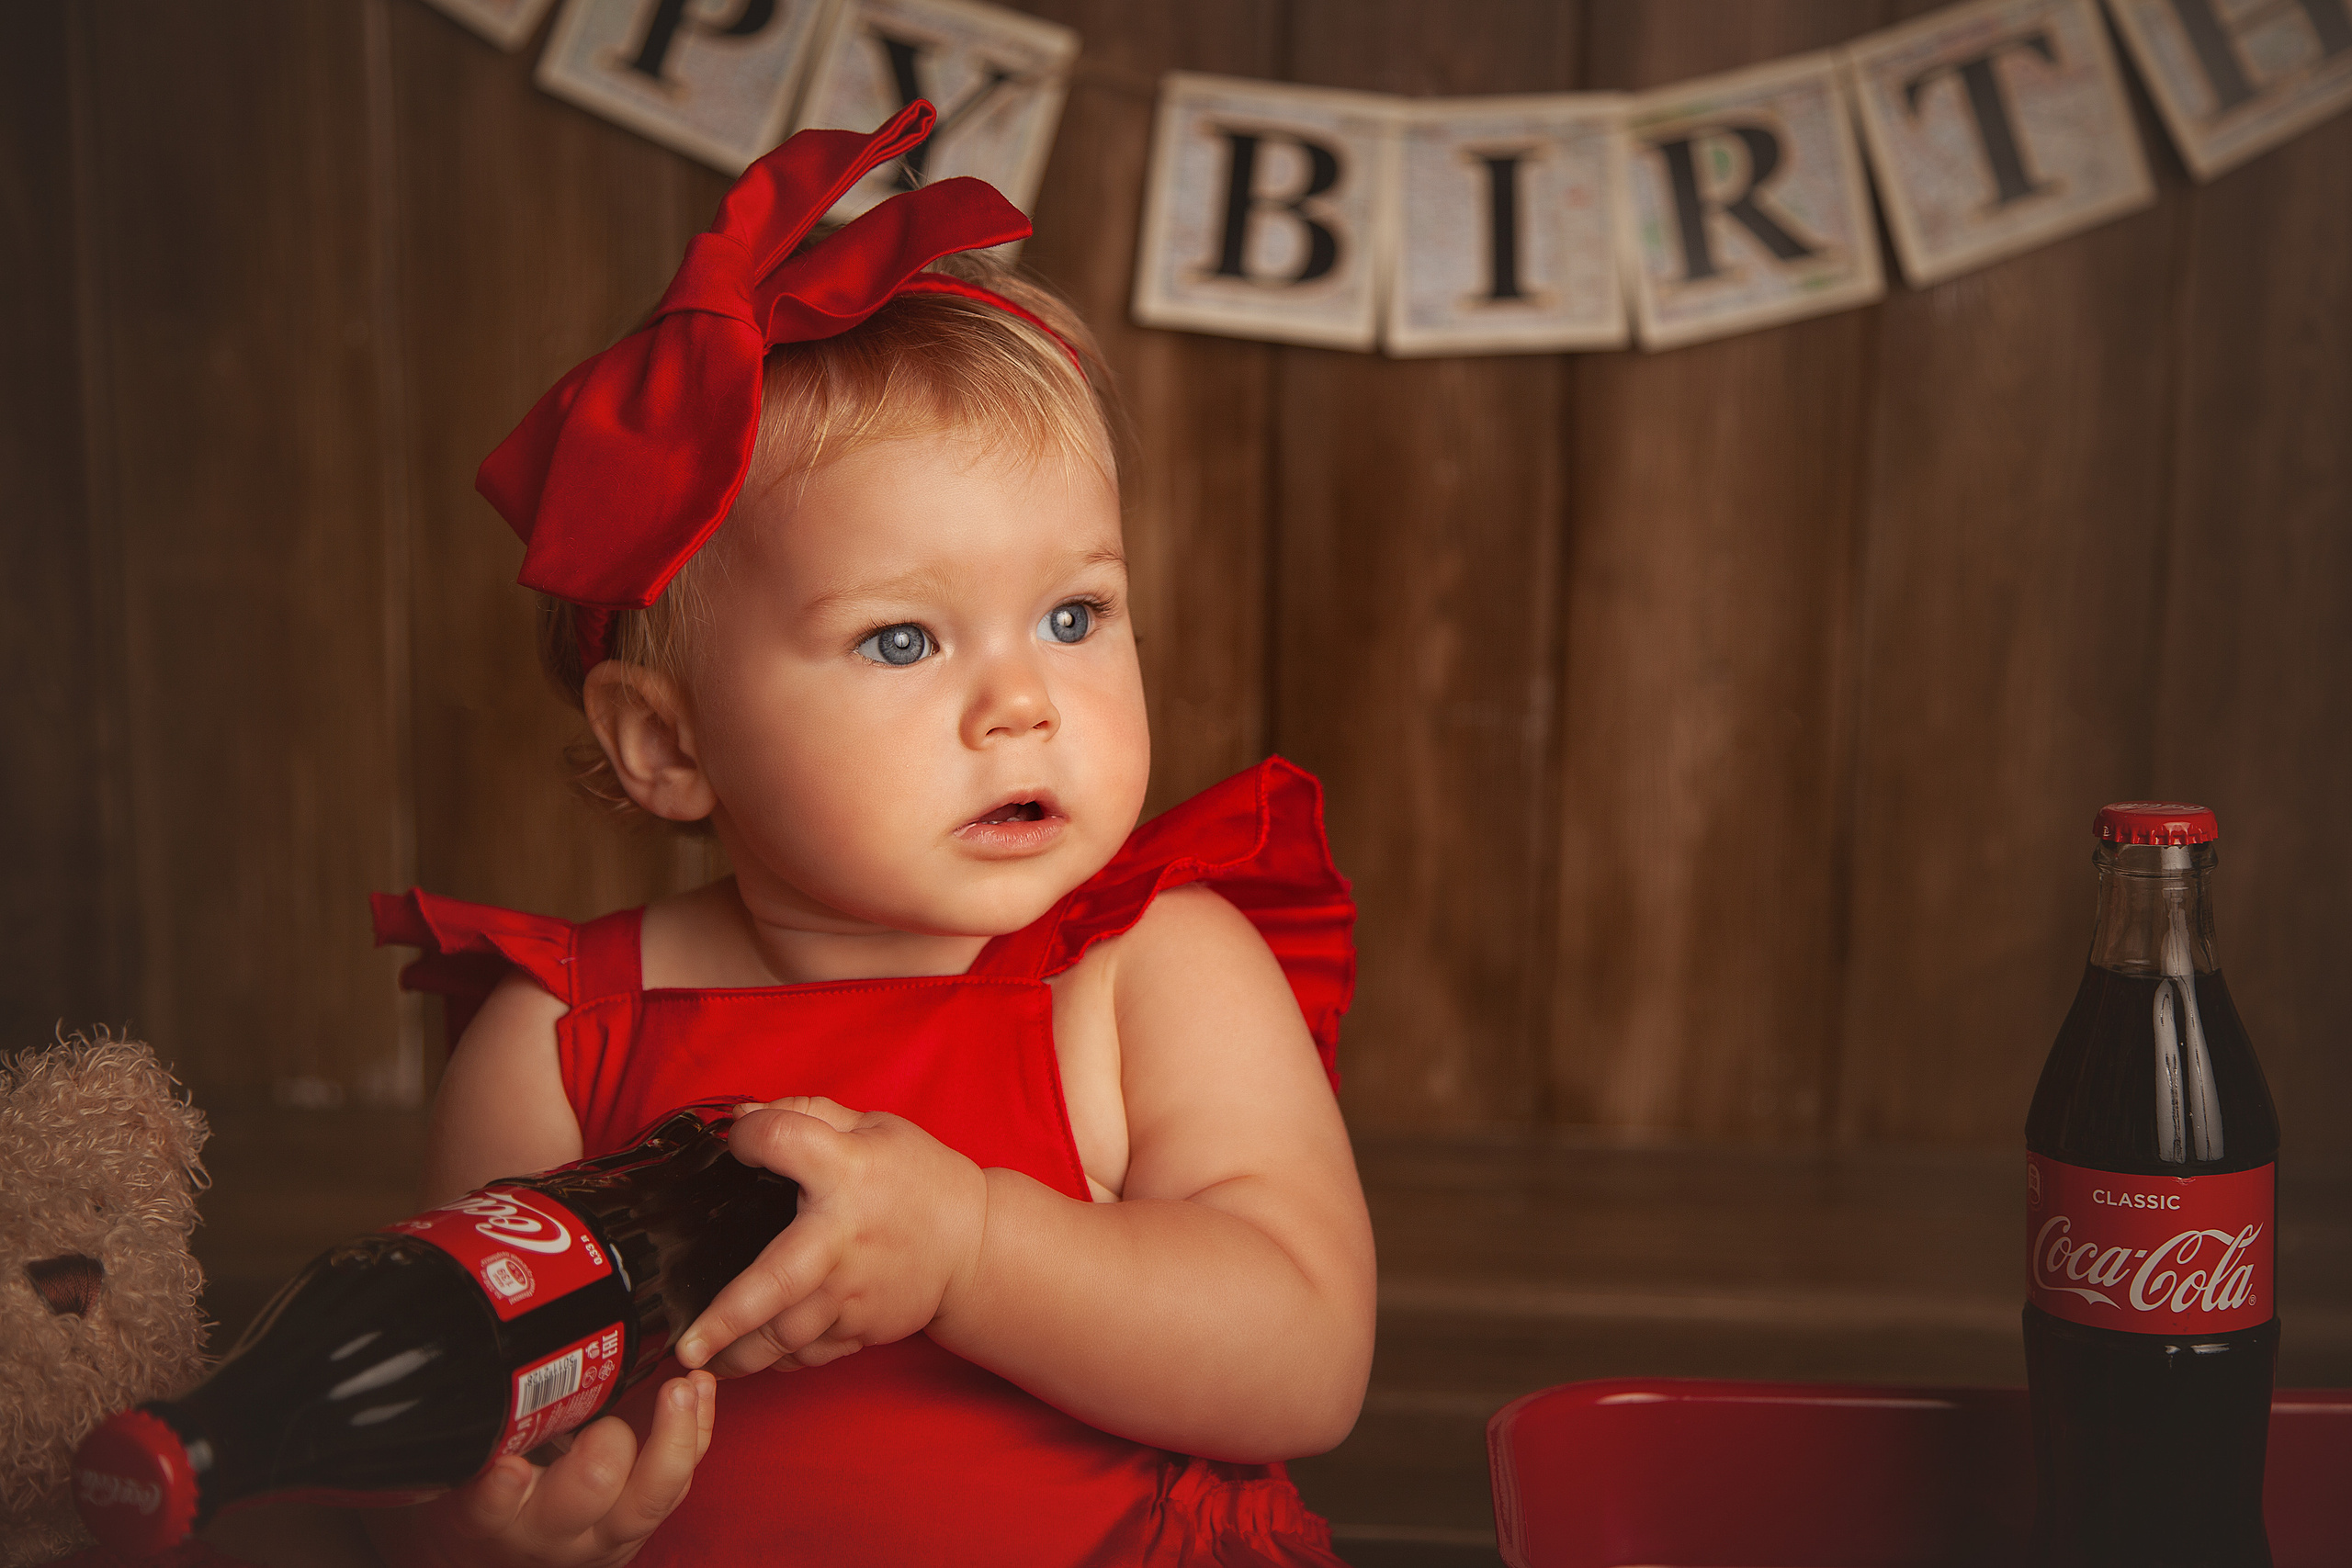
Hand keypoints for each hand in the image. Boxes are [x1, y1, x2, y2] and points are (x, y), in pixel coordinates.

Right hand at [379, 1372, 713, 1567]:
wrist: (504, 1551)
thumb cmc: (480, 1494)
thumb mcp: (455, 1464)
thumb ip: (469, 1419)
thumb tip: (465, 1357)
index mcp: (489, 1516)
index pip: (489, 1507)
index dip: (500, 1492)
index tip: (507, 1469)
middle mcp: (549, 1531)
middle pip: (587, 1496)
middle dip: (603, 1449)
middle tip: (611, 1415)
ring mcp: (602, 1532)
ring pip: (650, 1497)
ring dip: (673, 1438)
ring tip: (684, 1388)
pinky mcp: (641, 1522)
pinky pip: (680, 1483)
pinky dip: (696, 1433)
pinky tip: (701, 1391)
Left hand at [676, 1096, 987, 1377]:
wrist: (976, 1242)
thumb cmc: (920, 1180)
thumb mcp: (873, 1128)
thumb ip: (806, 1114)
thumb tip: (741, 1117)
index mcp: (846, 1172)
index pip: (780, 1142)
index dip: (748, 1137)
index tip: (739, 1143)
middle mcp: (842, 1238)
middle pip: (775, 1284)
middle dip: (725, 1319)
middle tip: (685, 1347)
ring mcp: (852, 1292)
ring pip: (785, 1336)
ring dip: (739, 1353)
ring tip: (703, 1359)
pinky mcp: (861, 1328)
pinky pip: (809, 1353)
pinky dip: (779, 1358)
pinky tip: (755, 1353)